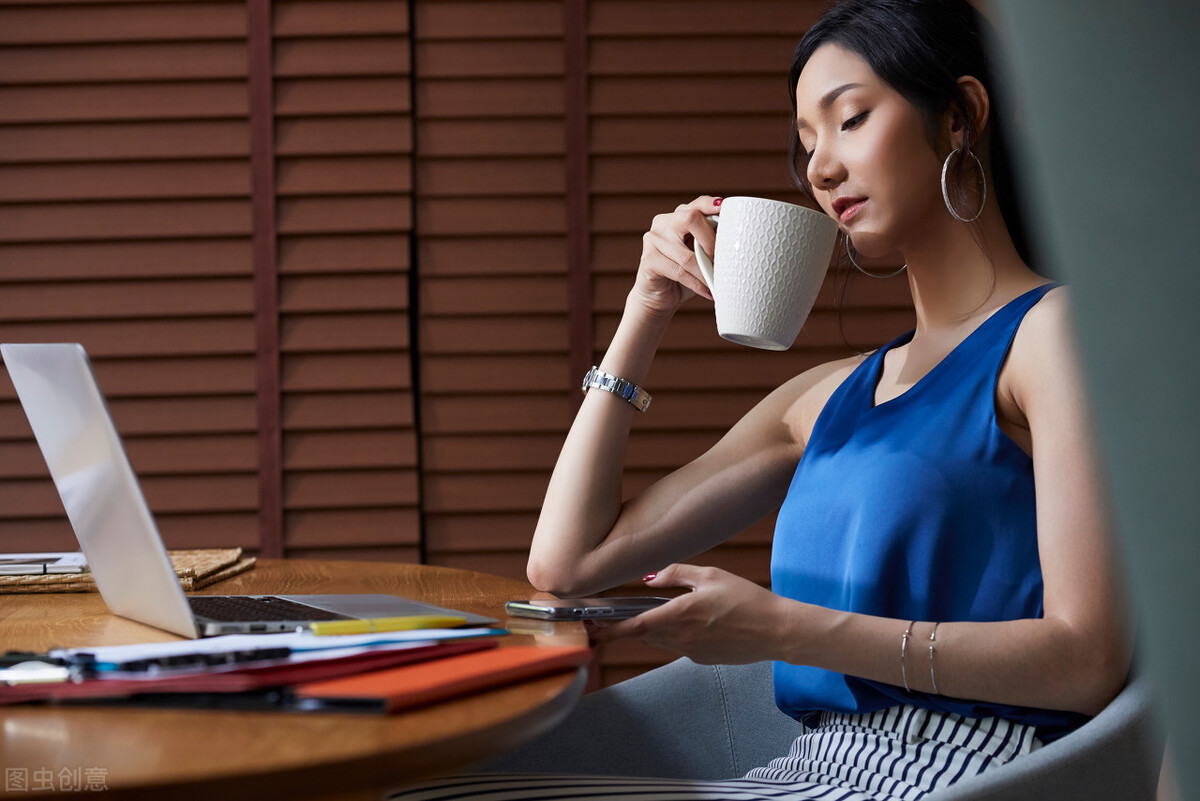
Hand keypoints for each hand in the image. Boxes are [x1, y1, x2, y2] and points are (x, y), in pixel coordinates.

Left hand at [589, 563, 793, 664]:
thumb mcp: (711, 575)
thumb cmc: (747, 599)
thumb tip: (650, 579)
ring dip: (649, 630)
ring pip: (659, 640)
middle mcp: (682, 638)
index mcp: (681, 615)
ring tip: (651, 615)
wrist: (777, 630)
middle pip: (642, 634)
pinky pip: (678, 645)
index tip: (591, 632)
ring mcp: (692, 652)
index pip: (635, 626)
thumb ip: (677, 574)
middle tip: (605, 621)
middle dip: (624, 629)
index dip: (609, 630)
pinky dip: (673, 634)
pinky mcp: (703, 659)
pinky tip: (691, 621)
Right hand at [630, 196, 721, 317]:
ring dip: (705, 272)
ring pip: (687, 254)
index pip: (697, 204)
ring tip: (716, 282)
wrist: (658, 296)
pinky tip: (706, 291)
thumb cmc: (684, 274)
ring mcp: (653, 239)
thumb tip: (737, 241)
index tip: (724, 207)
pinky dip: (696, 284)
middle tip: (721, 261)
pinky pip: (679, 272)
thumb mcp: (699, 254)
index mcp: (678, 216)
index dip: (711, 204)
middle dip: (710, 241)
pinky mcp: (648, 260)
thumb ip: (710, 242)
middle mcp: (663, 222)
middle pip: (690, 218)